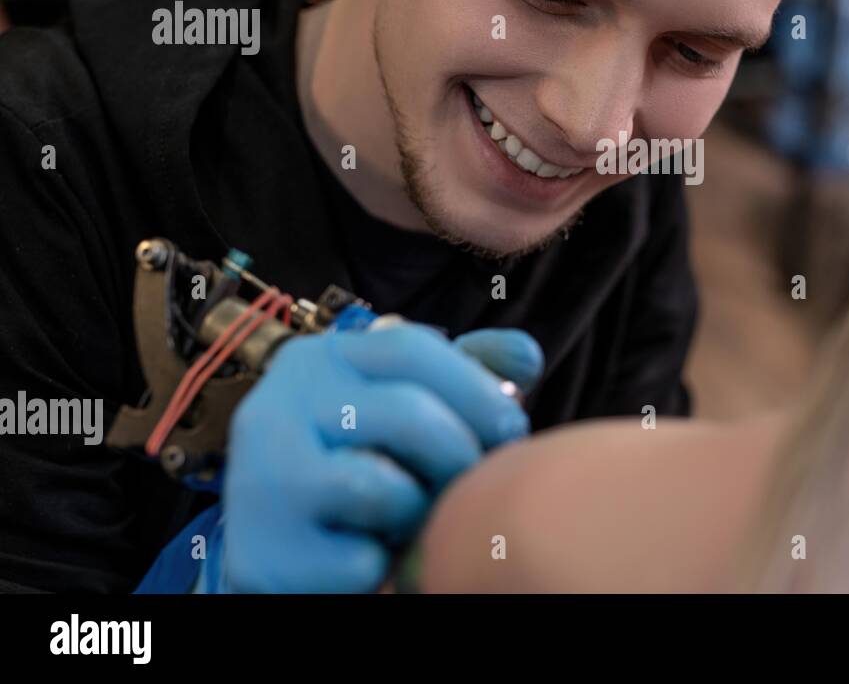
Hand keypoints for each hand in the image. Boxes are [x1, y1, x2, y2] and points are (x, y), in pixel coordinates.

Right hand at [221, 322, 542, 592]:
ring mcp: (261, 483)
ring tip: (408, 516)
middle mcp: (275, 410)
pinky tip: (369, 551)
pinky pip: (363, 560)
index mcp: (316, 362)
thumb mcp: (404, 406)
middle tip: (471, 482)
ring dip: (418, 512)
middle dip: (461, 454)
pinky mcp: (266, 554)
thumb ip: (463, 374)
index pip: (410, 348)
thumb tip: (523, 355)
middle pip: (407, 414)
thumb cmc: (355, 468)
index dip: (475, 387)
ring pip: (385, 489)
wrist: (282, 552)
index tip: (510, 423)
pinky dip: (383, 565)